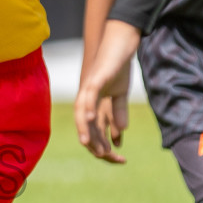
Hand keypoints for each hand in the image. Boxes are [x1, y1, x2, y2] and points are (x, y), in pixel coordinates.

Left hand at [74, 21, 140, 163]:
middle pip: (86, 126)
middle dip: (97, 144)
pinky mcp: (95, 78)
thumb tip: (119, 136)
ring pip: (81, 113)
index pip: (94, 131)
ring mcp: (88, 87)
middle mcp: (86, 98)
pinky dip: (88, 107)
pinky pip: (89, 95)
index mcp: (92, 104)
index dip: (104, 146)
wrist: (121, 43)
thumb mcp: (120, 94)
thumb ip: (118, 113)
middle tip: (110, 158)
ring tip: (89, 145)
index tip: (118, 159)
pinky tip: (92, 118)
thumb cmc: (118, 67)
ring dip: (85, 129)